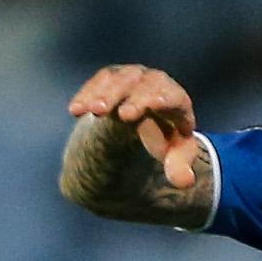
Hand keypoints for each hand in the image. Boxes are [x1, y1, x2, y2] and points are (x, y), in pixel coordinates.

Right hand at [65, 63, 202, 193]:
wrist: (145, 124)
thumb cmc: (164, 140)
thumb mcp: (174, 157)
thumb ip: (179, 167)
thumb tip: (186, 182)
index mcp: (177, 101)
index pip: (172, 97)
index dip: (159, 102)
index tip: (139, 114)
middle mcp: (156, 83)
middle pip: (146, 85)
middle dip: (133, 99)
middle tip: (118, 114)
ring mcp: (134, 78)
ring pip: (120, 80)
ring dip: (106, 94)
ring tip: (93, 111)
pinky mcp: (113, 78)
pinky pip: (100, 82)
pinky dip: (88, 94)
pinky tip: (75, 110)